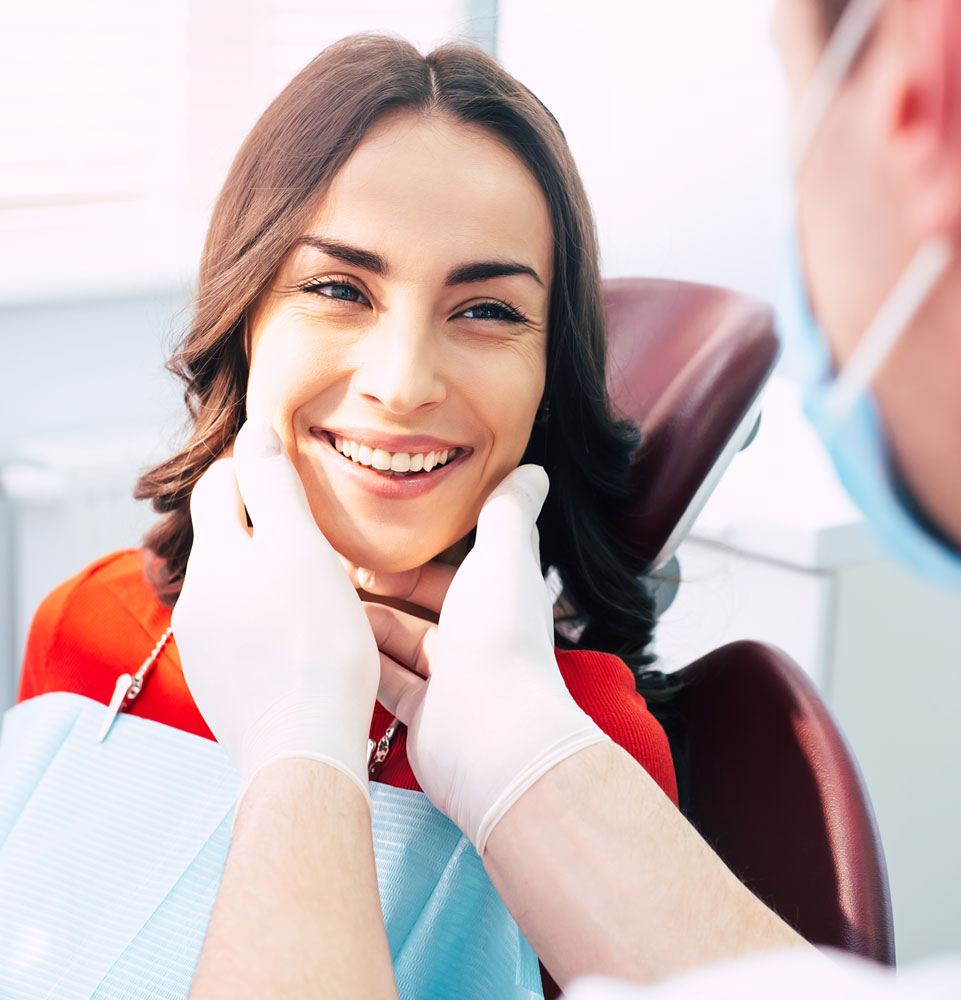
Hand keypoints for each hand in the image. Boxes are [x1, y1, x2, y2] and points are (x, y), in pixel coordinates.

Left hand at [172, 419, 378, 806]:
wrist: (305, 747)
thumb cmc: (315, 644)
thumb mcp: (301, 547)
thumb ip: (274, 486)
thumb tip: (253, 434)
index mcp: (214, 560)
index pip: (217, 488)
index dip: (252, 472)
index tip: (290, 481)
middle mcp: (197, 601)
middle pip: (225, 539)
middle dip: (261, 526)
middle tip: (312, 534)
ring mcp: (206, 648)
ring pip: (235, 588)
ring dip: (267, 577)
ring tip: (315, 592)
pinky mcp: (222, 685)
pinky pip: (241, 633)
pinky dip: (267, 621)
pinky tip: (302, 640)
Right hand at [358, 465, 608, 853]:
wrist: (494, 734)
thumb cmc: (498, 635)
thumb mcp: (503, 554)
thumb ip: (510, 509)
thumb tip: (534, 471)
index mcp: (497, 598)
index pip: (452, 569)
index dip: (413, 557)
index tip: (369, 542)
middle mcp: (477, 638)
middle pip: (418, 607)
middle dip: (379, 589)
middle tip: (333, 574)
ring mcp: (452, 681)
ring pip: (398, 643)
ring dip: (365, 625)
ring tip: (323, 606)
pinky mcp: (426, 716)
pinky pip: (388, 682)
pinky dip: (364, 664)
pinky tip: (332, 646)